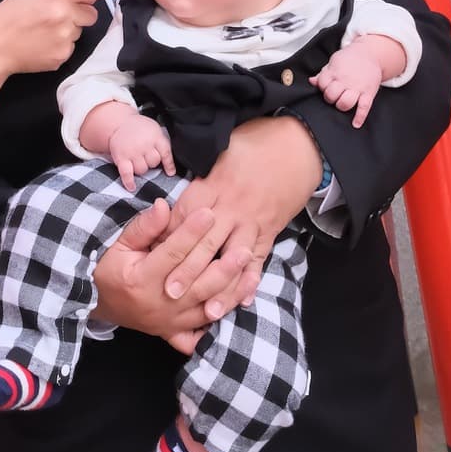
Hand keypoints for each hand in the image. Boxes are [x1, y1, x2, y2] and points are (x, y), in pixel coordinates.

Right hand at [0, 0, 141, 75]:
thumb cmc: (10, 14)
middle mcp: (65, 16)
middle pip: (91, 14)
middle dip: (78, 14)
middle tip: (54, 16)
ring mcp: (65, 39)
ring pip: (80, 32)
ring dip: (68, 30)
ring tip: (42, 31)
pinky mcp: (62, 58)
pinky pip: (71, 48)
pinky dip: (59, 46)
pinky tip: (41, 45)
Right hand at [93, 199, 238, 353]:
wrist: (97, 303)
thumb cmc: (109, 269)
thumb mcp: (119, 244)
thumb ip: (143, 227)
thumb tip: (163, 206)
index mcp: (141, 279)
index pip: (173, 253)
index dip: (192, 233)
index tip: (210, 213)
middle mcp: (158, 304)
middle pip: (197, 283)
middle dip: (222, 264)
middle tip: (242, 246)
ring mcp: (168, 322)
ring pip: (206, 307)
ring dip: (230, 290)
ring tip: (250, 272)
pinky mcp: (173, 333)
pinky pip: (200, 333)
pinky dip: (220, 322)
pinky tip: (237, 305)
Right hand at [106, 115, 175, 191]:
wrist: (120, 123)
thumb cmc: (140, 128)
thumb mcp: (155, 130)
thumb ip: (161, 143)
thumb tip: (170, 163)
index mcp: (155, 137)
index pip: (166, 153)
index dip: (169, 164)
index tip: (170, 173)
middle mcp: (144, 144)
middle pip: (153, 163)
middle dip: (151, 162)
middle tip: (146, 156)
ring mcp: (132, 152)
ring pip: (142, 170)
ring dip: (141, 168)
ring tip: (137, 161)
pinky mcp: (121, 158)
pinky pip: (126, 173)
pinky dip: (129, 182)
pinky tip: (132, 187)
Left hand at [166, 117, 322, 316]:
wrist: (300, 145)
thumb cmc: (256, 141)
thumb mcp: (221, 145)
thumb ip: (198, 167)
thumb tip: (174, 182)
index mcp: (214, 184)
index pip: (185, 214)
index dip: (168, 235)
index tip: (151, 254)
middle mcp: (232, 206)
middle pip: (205, 241)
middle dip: (187, 269)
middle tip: (168, 293)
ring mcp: (253, 221)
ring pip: (232, 258)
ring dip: (219, 285)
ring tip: (206, 310)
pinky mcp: (270, 230)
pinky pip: (260, 260)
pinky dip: (251, 281)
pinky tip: (243, 301)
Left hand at [311, 42, 384, 125]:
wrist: (369, 54)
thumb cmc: (349, 59)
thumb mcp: (333, 62)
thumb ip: (323, 74)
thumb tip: (311, 81)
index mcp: (334, 72)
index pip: (322, 84)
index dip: (322, 88)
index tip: (326, 88)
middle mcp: (345, 80)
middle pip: (332, 95)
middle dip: (330, 99)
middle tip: (334, 97)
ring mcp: (358, 87)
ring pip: (346, 102)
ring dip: (341, 106)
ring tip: (342, 103)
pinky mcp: (369, 93)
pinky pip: (364, 107)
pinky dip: (360, 117)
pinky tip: (355, 124)